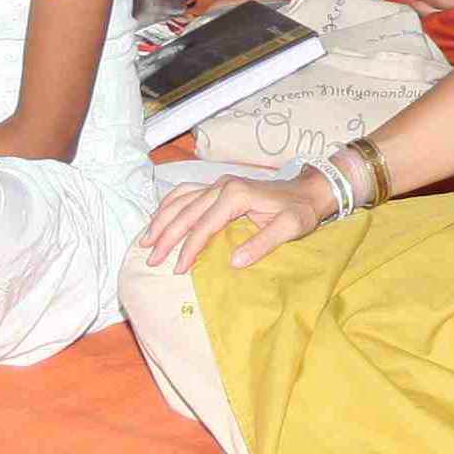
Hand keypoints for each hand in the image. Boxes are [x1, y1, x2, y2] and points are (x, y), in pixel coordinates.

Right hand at [140, 168, 340, 277]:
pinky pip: (186, 193)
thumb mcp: (290, 228)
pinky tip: (159, 219)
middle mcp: (222, 186)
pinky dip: (169, 205)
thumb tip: (234, 262)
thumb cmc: (300, 211)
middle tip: (152, 261)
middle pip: (185, 212)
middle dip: (166, 237)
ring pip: (180, 200)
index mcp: (236, 195)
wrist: (308, 191)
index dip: (189, 249)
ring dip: (161, 220)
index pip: (204, 225)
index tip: (178, 270)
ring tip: (146, 242)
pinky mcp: (218, 186)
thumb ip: (263, 244)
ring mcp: (218, 184)